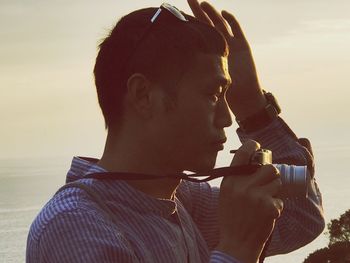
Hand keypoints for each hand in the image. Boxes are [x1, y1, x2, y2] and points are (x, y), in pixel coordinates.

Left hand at [187, 0, 266, 119]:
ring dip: (212, 14)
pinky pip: (237, 29)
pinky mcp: (244, 45)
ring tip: (203, 3)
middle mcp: (221, 45)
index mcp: (211, 52)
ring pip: (221, 24)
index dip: (192, 23)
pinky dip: (231, 20)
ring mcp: (232, 44)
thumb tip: (174, 78)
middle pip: (208, 23)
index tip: (181, 15)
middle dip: (199, 11)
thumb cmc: (227, 92)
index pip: (200, 34)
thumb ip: (196, 78)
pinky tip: (224, 13)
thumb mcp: (207, 82)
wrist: (245, 95)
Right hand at [216, 140, 282, 262]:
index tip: (257, 146)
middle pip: (268, 167)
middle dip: (272, 174)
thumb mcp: (226, 195)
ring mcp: (256, 196)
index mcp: (229, 181)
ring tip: (265, 201)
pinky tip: (266, 214)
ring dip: (275, 190)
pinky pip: (279, 199)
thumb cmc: (231, 218)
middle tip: (268, 182)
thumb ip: (236, 179)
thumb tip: (252, 164)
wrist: (236, 243)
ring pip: (277, 181)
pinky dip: (276, 206)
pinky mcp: (269, 207)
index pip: (242, 154)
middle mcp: (242, 186)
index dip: (252, 146)